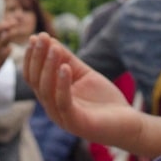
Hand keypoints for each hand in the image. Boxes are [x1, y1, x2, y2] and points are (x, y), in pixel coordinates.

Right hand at [23, 34, 141, 147]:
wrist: (128, 123)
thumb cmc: (104, 100)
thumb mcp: (83, 74)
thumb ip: (67, 60)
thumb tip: (50, 41)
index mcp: (52, 97)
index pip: (33, 76)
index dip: (32, 57)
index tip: (36, 36)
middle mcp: (52, 108)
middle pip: (36, 82)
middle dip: (38, 57)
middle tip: (42, 37)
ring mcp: (62, 117)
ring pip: (47, 91)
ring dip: (49, 66)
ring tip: (54, 48)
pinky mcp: (76, 124)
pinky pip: (63, 103)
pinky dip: (62, 84)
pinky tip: (66, 67)